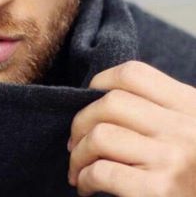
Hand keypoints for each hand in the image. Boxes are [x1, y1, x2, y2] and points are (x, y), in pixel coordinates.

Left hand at [67, 60, 195, 196]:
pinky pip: (103, 172)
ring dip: (78, 153)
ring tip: (77, 167)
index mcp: (191, 105)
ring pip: (100, 136)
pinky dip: (85, 178)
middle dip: (81, 121)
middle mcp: (183, 128)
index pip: (133, 74)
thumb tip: (102, 99)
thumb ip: (163, 111)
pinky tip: (86, 186)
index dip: (101, 81)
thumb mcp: (193, 128)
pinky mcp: (160, 191)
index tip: (89, 101)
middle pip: (110, 102)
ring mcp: (173, 159)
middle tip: (75, 140)